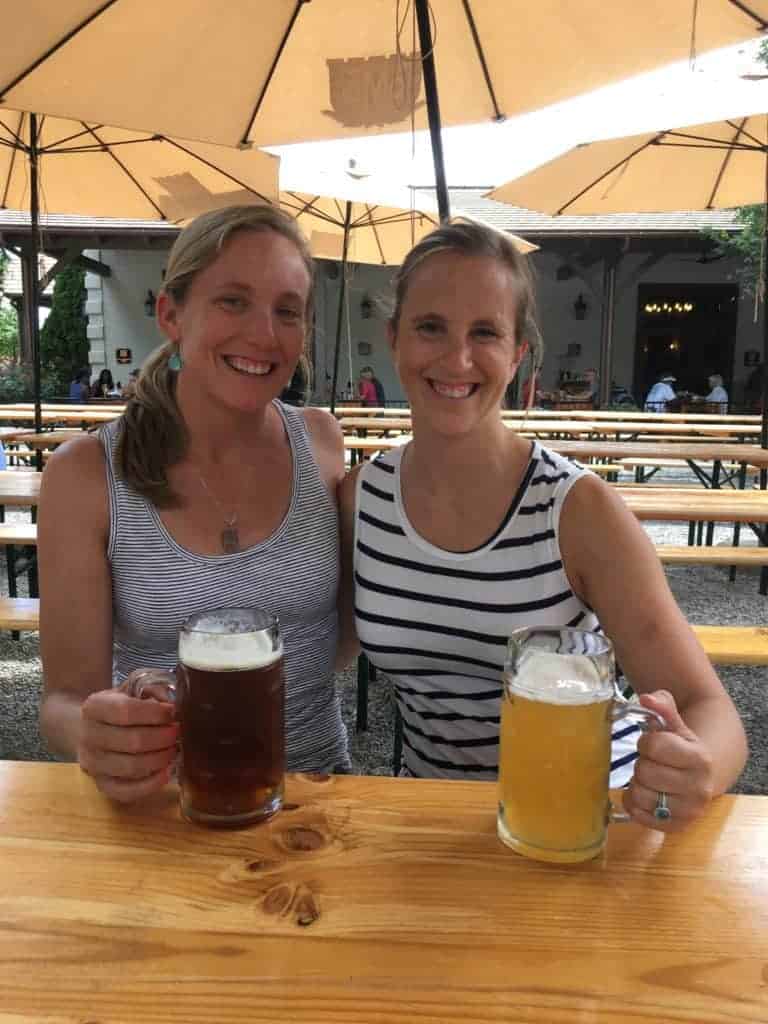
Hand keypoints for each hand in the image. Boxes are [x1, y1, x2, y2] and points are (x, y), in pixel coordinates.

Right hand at [77, 669, 178, 803]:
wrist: (91, 728)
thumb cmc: (118, 706)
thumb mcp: (132, 689)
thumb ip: (153, 691)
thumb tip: (174, 705)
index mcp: (94, 707)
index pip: (125, 711)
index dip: (155, 713)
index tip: (173, 712)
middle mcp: (88, 736)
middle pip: (131, 741)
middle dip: (162, 738)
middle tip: (178, 732)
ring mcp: (92, 764)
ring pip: (130, 767)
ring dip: (159, 759)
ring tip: (174, 749)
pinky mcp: (100, 784)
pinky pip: (125, 791)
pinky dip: (150, 785)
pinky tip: (167, 772)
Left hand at [622, 690, 714, 831]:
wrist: (702, 775)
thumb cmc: (682, 747)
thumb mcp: (675, 724)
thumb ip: (662, 706)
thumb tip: (646, 698)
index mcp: (700, 758)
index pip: (654, 745)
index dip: (646, 742)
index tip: (652, 744)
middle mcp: (699, 788)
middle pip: (644, 772)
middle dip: (642, 763)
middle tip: (652, 763)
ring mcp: (689, 811)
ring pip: (638, 795)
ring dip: (637, 784)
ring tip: (650, 778)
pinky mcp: (676, 827)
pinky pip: (638, 815)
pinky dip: (634, 803)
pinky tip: (647, 793)